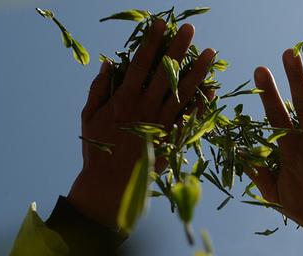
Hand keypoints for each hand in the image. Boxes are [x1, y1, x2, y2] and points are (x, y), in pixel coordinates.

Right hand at [68, 20, 215, 230]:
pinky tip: (213, 89)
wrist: (112, 184)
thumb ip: (98, 88)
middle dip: (179, 49)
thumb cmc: (98, 150)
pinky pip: (191, 118)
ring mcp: (163, 124)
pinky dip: (203, 104)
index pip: (141, 63)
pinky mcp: (173, 140)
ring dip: (199, 71)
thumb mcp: (89, 116)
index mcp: (124, 99)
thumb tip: (110, 62)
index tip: (161, 23)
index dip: (152, 41)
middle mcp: (146, 108)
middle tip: (191, 29)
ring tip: (211, 53)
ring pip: (184, 93)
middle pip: (166, 73)